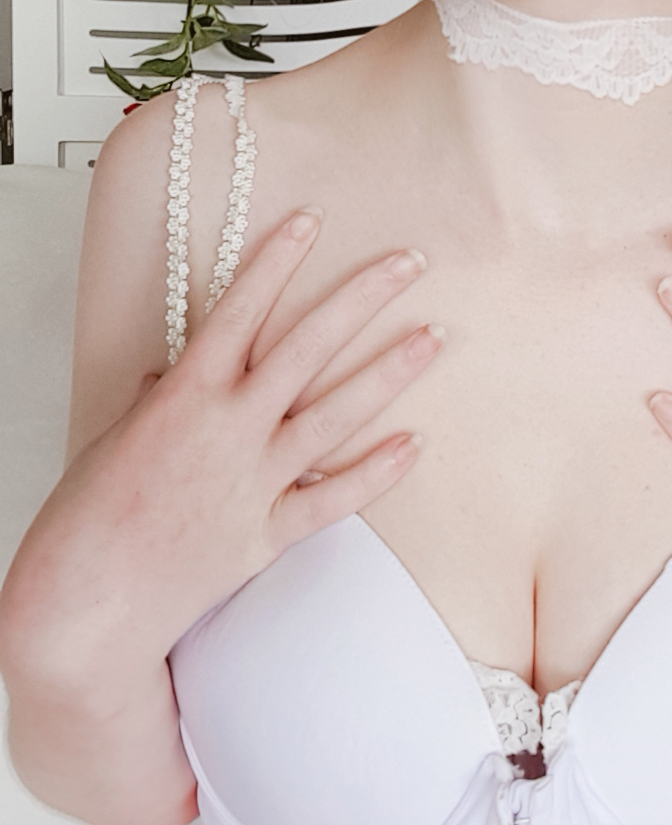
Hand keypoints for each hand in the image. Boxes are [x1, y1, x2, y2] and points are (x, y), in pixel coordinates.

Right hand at [11, 207, 441, 668]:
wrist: (85, 604)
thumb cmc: (87, 520)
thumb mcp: (115, 438)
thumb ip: (156, 401)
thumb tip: (172, 375)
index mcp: (183, 395)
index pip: (240, 310)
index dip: (277, 261)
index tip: (311, 220)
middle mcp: (228, 430)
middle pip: (308, 347)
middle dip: (362, 298)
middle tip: (408, 262)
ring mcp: (253, 482)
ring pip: (336, 414)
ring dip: (390, 373)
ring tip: (434, 336)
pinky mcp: (267, 533)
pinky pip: (335, 498)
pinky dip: (376, 472)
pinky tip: (414, 443)